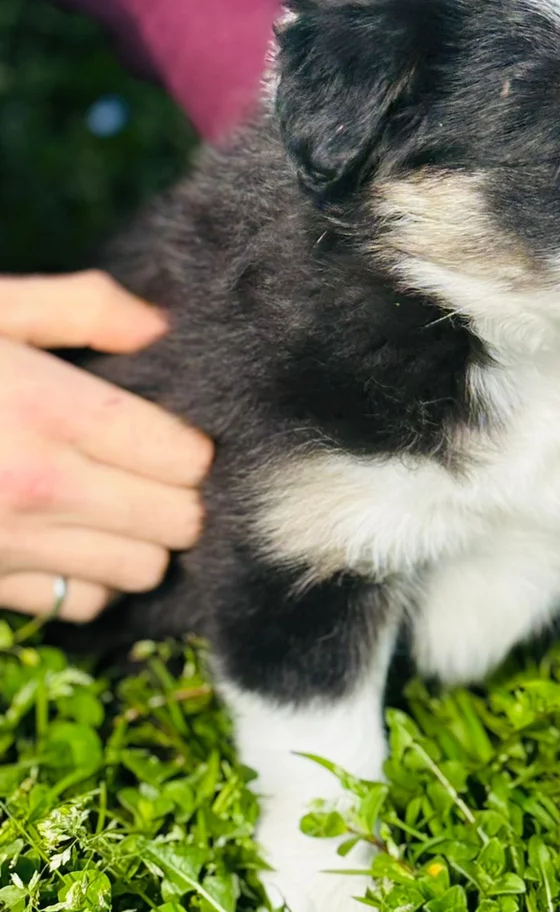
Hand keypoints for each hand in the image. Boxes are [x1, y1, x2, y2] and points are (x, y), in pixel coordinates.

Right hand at [0, 271, 212, 621]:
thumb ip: (82, 308)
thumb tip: (162, 325)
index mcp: (51, 411)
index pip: (186, 458)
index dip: (190, 445)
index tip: (170, 429)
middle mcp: (41, 487)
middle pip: (180, 521)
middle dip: (179, 495)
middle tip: (151, 467)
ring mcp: (14, 546)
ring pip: (145, 571)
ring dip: (145, 540)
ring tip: (118, 503)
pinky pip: (85, 603)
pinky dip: (94, 579)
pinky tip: (71, 538)